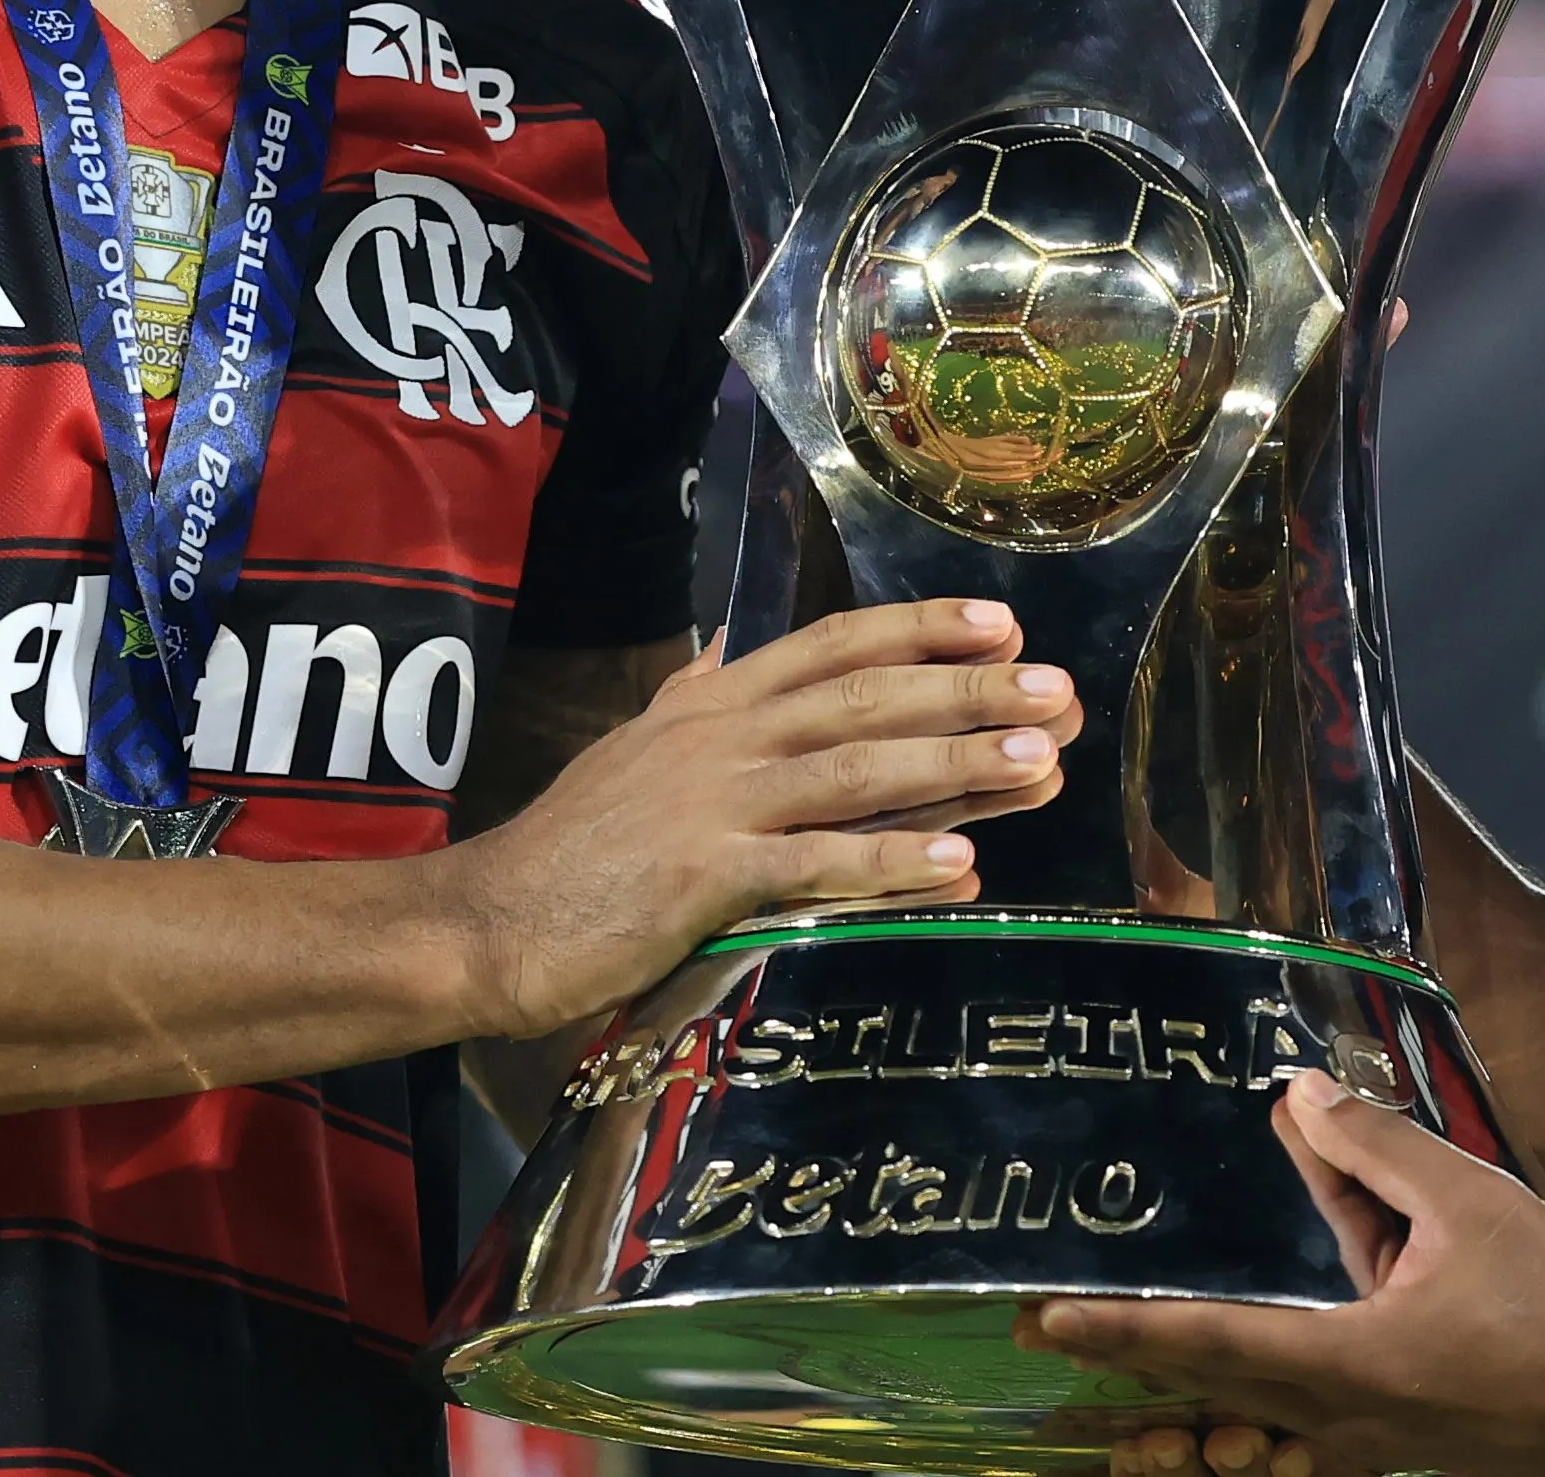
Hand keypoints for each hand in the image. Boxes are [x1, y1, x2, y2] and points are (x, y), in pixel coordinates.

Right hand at [448, 598, 1081, 1038]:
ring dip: (955, 763)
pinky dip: (890, 862)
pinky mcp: (704, 878)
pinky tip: (959, 865)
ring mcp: (713, 804)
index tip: (1002, 622)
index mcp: (710, 703)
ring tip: (1040, 762)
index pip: (833, 645)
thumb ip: (690, 698)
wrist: (487, 922)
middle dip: (967, 689)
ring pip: (856, 769)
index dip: (919, 629)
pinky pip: (815, 865)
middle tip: (1057, 691)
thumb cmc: (568, 850)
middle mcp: (719, 737)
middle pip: (864, 697)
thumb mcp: (631, 751)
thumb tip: (729, 652)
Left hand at [1022, 1073, 1544, 1476]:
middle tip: (1059, 1333)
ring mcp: (1375, 1443)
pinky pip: (1316, 1414)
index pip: (1207, 1344)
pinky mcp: (1405, 1443)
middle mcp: (1345, 1420)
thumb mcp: (1468, 1205)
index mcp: (1350, 1364)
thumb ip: (1378, 1149)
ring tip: (1145, 1360)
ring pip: (1263, 1409)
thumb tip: (1301, 1093)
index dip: (1121, 1330)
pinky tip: (1287, 1341)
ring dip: (1203, 1381)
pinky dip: (1278, 1379)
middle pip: (1216, 1388)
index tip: (1046, 1320)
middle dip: (1137, 1360)